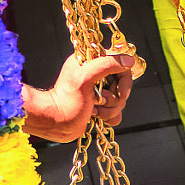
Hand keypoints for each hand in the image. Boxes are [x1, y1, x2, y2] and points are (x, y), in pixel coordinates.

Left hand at [22, 53, 136, 141]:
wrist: (56, 124)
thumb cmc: (66, 102)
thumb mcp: (84, 78)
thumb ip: (106, 64)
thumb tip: (128, 61)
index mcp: (90, 62)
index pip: (120, 63)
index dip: (124, 79)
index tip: (120, 92)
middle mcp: (96, 75)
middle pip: (122, 85)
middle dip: (114, 98)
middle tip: (99, 101)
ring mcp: (98, 91)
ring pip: (120, 100)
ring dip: (110, 109)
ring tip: (94, 110)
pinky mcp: (99, 106)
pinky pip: (116, 112)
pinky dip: (110, 117)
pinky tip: (97, 117)